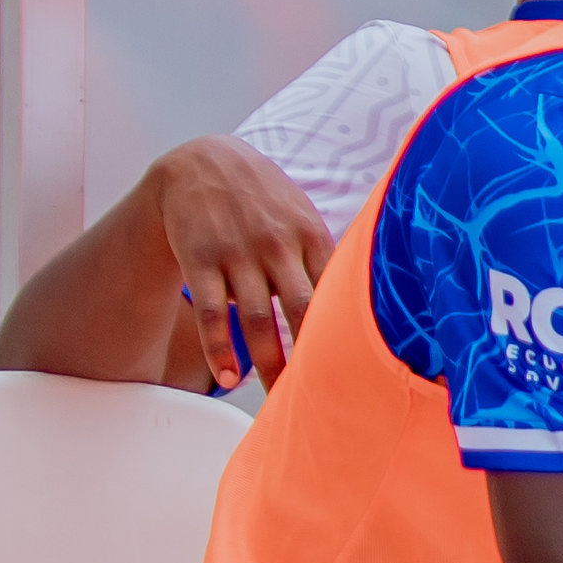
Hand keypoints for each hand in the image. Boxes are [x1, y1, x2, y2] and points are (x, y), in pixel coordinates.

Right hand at [144, 136, 340, 389]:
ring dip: (266, 363)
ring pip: (255, 318)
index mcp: (311, 235)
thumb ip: (327, 256)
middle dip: (312, 357)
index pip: (338, 292)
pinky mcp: (200, 259)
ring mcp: (237, 253)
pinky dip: (218, 348)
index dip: (349, 332)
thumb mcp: (302, 214)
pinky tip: (228, 378)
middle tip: (322, 396)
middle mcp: (277, 245)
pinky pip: (210, 312)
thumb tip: (362, 300)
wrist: (201, 161)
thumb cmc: (263, 198)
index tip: (360, 368)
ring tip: (276, 400)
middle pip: (301, 311)